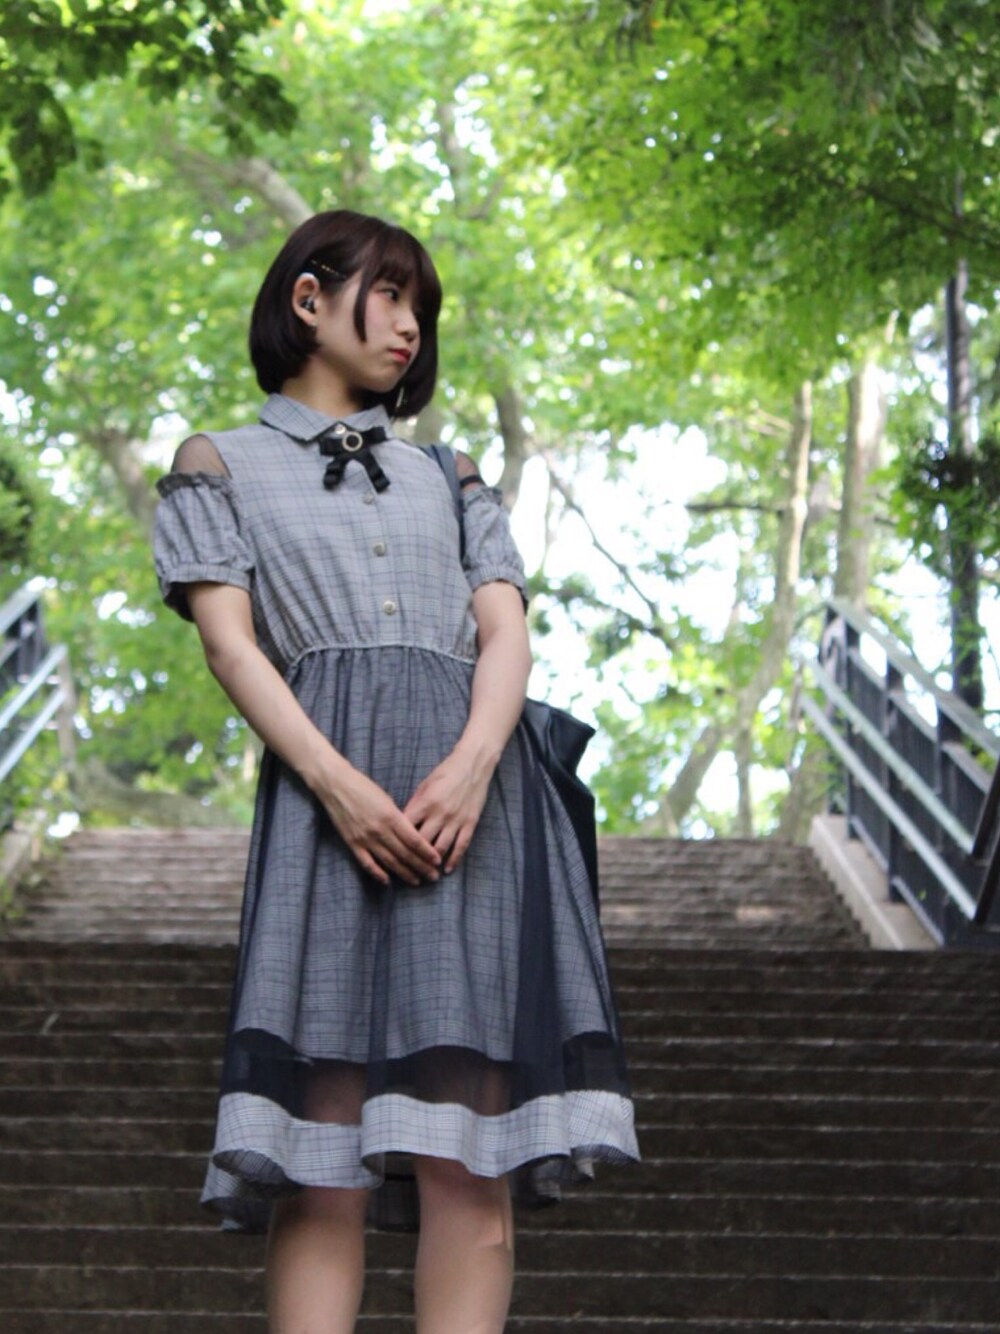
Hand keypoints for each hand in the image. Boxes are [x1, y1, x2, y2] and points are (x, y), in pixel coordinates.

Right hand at [316, 764, 440, 886]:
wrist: (336, 785)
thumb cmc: (363, 787)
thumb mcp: (386, 799)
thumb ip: (398, 818)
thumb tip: (410, 834)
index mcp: (391, 816)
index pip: (414, 840)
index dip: (427, 853)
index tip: (437, 861)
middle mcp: (380, 830)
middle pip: (405, 853)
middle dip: (421, 866)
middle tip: (433, 876)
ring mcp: (365, 838)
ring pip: (389, 861)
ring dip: (404, 873)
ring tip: (417, 881)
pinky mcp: (352, 843)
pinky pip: (367, 863)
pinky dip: (378, 874)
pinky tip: (387, 881)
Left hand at [404, 747, 492, 873]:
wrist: (472, 765)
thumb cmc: (445, 773)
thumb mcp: (424, 786)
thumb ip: (414, 806)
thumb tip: (403, 824)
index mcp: (425, 803)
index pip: (407, 828)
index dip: (399, 842)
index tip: (393, 853)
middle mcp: (440, 814)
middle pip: (423, 843)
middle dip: (414, 858)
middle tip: (407, 869)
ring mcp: (456, 820)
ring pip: (441, 848)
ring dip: (432, 863)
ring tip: (425, 873)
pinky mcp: (470, 823)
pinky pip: (461, 846)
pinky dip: (454, 860)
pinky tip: (447, 869)